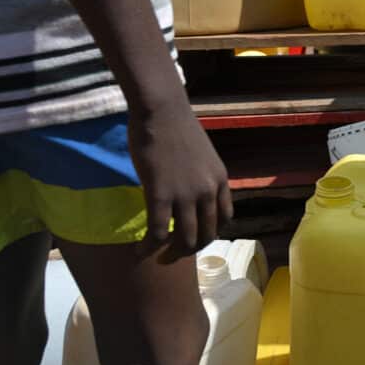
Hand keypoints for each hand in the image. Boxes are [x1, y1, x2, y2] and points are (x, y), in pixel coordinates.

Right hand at [129, 99, 232, 262]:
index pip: (225, 219)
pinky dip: (149, 248)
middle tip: (172, 253)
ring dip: (171, 254)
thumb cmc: (176, 126)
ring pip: (185, 240)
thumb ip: (200, 175)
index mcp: (220, 180)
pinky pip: (158, 233)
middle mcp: (208, 191)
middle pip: (207, 234)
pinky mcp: (161, 195)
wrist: (162, 109)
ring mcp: (186, 195)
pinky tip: (139, 252)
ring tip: (156, 255)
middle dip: (190, 249)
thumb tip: (190, 189)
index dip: (210, 233)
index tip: (194, 236)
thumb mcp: (202, 154)